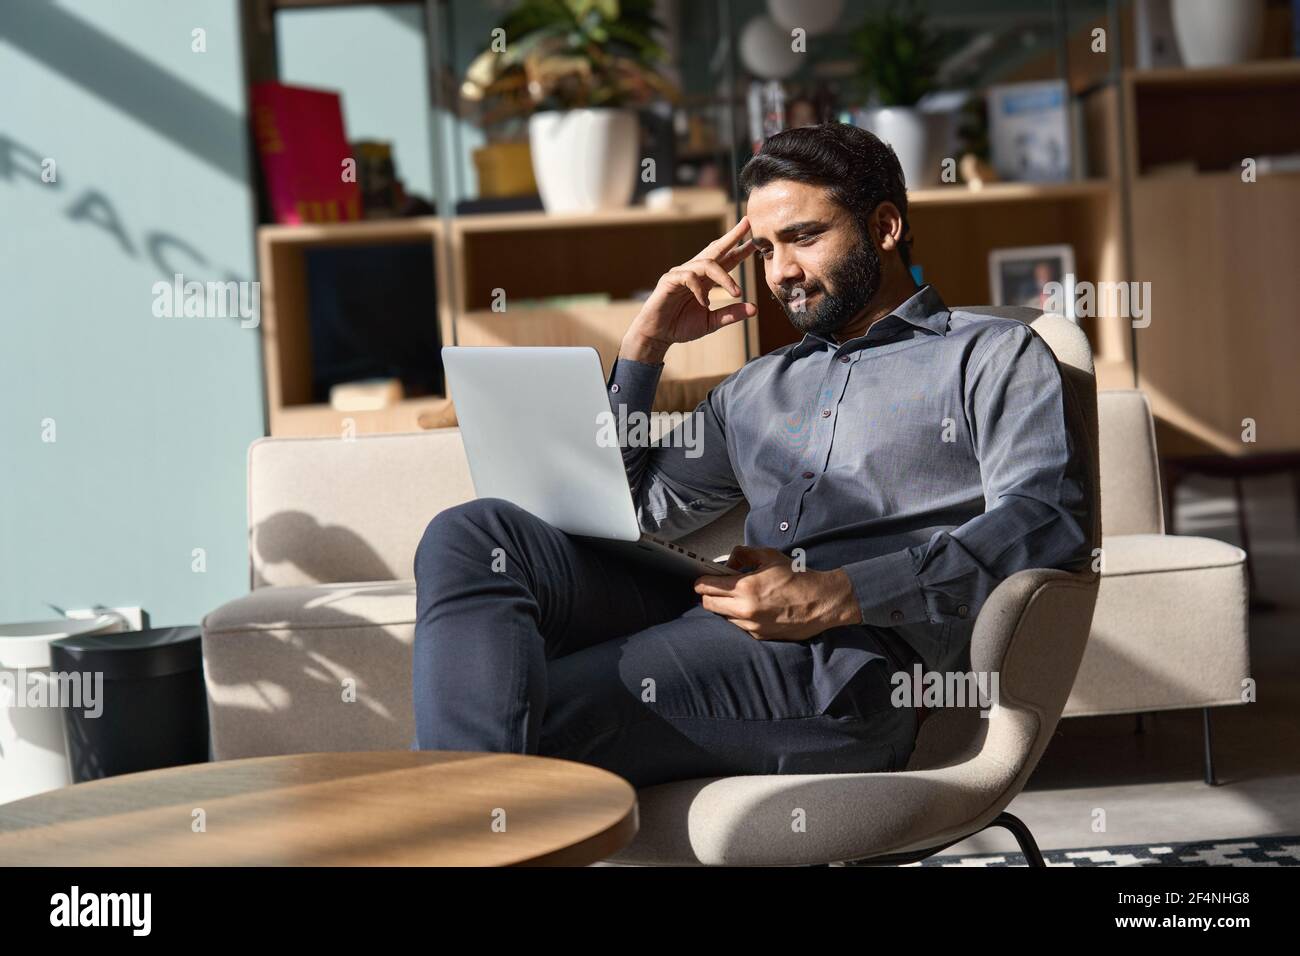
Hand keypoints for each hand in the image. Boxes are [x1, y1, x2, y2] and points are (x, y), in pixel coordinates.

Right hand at [621, 216, 758, 364]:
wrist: (657, 335)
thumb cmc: (681, 326)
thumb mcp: (711, 322)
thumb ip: (731, 314)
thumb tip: (754, 309)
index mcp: (706, 279)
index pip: (726, 260)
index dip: (740, 250)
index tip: (756, 242)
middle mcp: (694, 272)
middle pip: (715, 249)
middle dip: (732, 236)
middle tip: (747, 223)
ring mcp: (681, 274)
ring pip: (707, 263)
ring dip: (725, 278)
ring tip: (736, 293)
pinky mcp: (669, 280)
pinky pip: (689, 277)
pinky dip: (700, 290)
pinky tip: (704, 303)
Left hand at [693, 546, 861, 641]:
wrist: (822, 602)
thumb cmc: (798, 578)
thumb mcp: (770, 556)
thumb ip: (744, 554)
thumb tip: (729, 560)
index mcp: (746, 587)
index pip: (707, 587)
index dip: (701, 581)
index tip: (701, 579)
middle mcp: (745, 609)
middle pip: (708, 604)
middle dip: (708, 594)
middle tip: (716, 587)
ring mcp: (751, 625)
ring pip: (723, 616)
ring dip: (724, 606)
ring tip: (738, 596)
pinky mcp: (759, 635)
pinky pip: (739, 625)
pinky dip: (739, 616)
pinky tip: (752, 607)